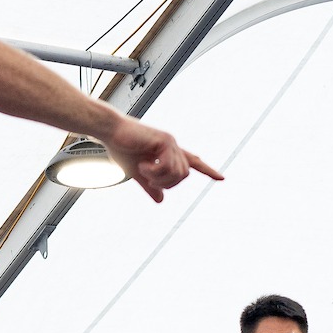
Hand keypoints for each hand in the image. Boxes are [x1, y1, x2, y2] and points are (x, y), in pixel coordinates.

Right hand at [103, 117, 222, 202]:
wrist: (110, 132)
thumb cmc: (120, 148)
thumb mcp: (137, 173)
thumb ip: (150, 186)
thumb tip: (161, 200)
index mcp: (168, 152)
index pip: (192, 162)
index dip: (207, 170)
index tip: (222, 178)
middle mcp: (173, 146)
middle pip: (184, 175)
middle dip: (166, 184)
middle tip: (148, 180)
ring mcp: (170, 142)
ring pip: (178, 173)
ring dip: (159, 178)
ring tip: (143, 170)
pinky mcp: (164, 140)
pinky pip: (168, 166)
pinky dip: (154, 172)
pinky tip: (143, 166)